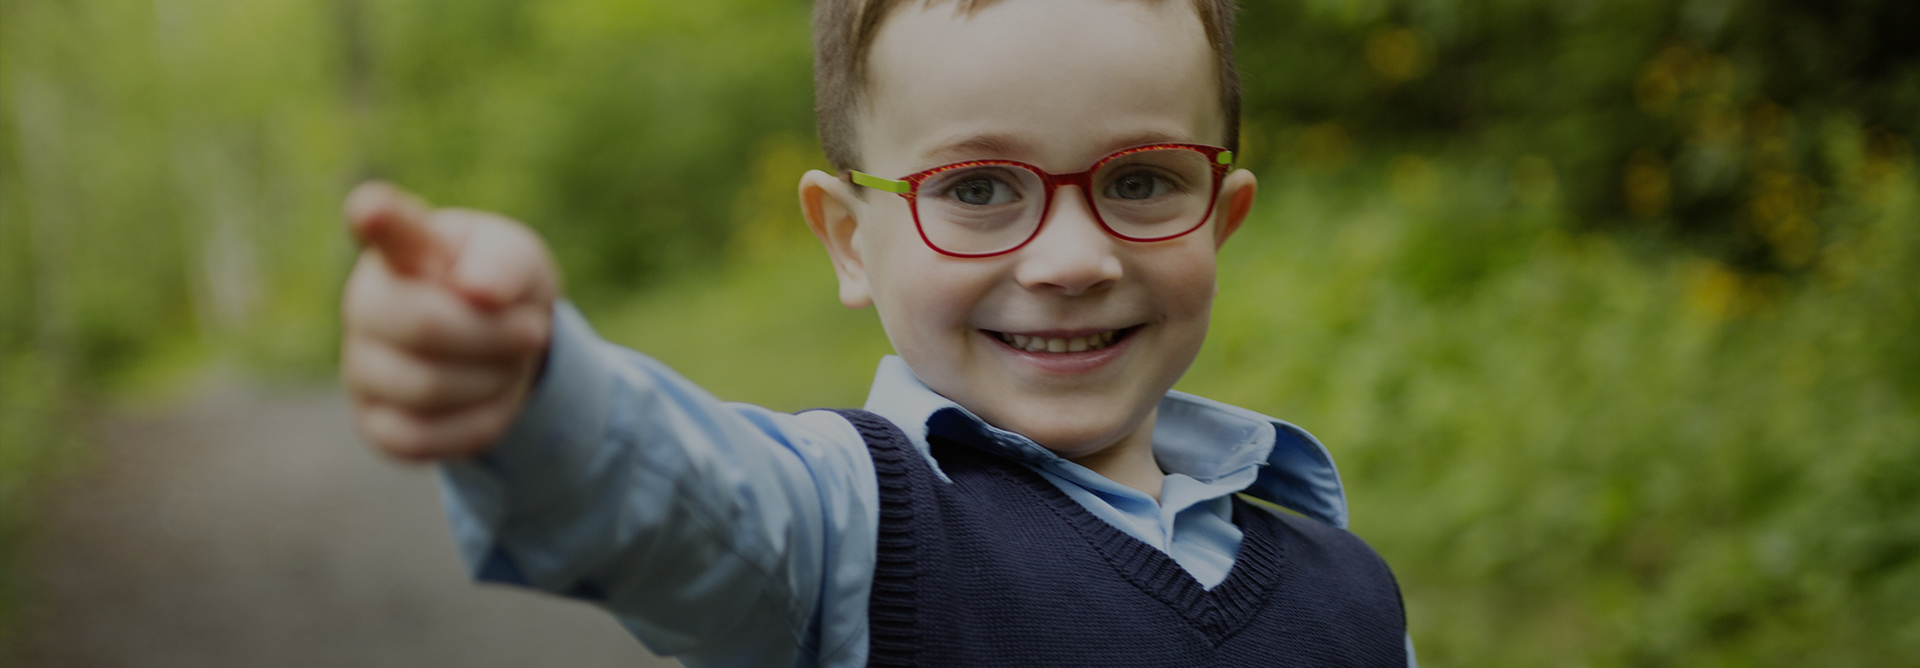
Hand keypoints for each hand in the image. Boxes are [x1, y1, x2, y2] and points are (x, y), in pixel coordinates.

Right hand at [340, 181, 559, 460]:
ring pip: (429, 388)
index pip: (386, 227)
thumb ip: (505, 263)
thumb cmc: (500, 286)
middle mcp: (366, 303)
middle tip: (532, 329)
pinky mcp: (375, 422)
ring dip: (496, 377)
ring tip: (509, 358)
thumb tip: (477, 291)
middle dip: (497, 336)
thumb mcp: (520, 261)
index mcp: (404, 249)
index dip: (376, 218)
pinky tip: (489, 397)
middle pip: (425, 325)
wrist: (503, 343)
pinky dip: (479, 422)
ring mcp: (361, 366)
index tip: (370, 209)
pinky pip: (425, 439)